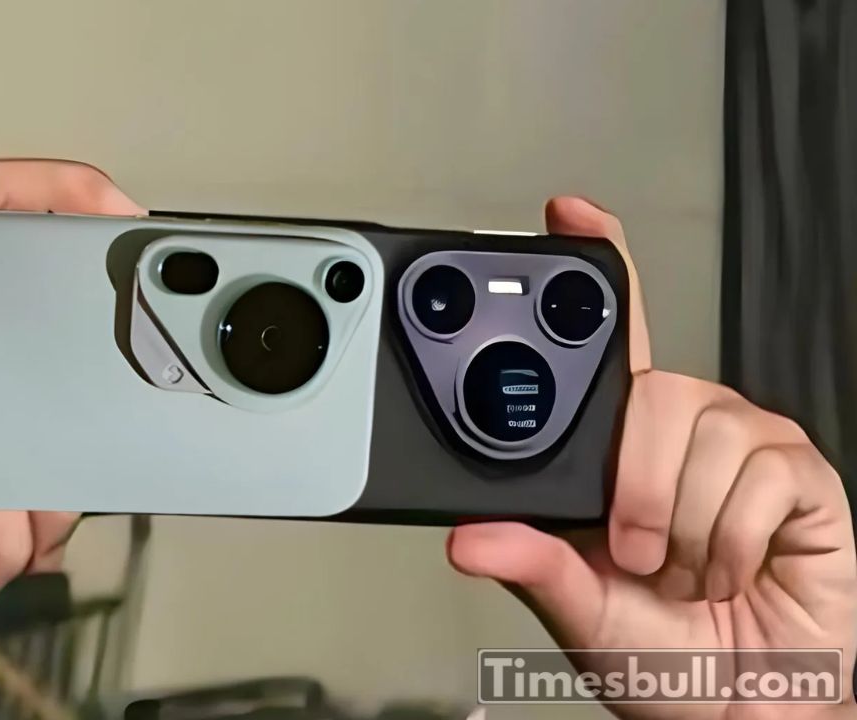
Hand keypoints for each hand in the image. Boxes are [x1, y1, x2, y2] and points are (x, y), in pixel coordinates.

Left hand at [448, 198, 856, 718]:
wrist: (745, 706)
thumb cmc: (662, 651)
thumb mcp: (577, 607)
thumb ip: (529, 564)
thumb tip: (467, 538)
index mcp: (623, 446)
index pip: (615, 337)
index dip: (600, 265)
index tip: (569, 213)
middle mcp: (684, 429)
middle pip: (652, 394)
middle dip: (633, 489)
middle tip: (635, 550)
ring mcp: (746, 444)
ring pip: (700, 439)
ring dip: (683, 529)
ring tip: (687, 567)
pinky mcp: (800, 474)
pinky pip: (754, 479)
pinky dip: (730, 544)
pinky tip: (731, 567)